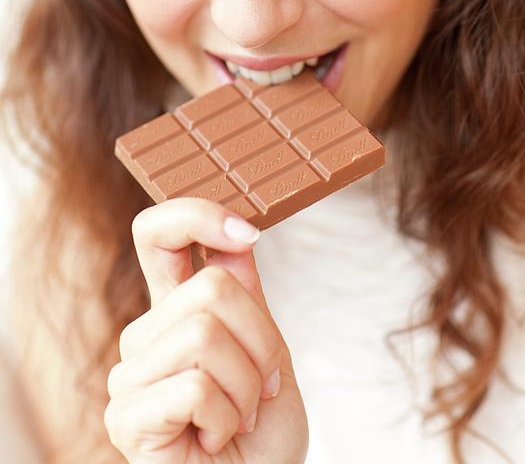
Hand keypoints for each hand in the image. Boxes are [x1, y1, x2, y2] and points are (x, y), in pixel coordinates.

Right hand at [104, 198, 307, 462]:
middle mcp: (147, 333)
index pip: (158, 233)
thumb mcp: (268, 353)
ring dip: (247, 386)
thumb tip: (236, 237)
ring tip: (236, 418)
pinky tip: (213, 440)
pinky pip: (195, 386)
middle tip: (260, 390)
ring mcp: (130, 373)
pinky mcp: (125, 415)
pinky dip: (225, 418)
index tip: (247, 233)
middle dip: (260, 342)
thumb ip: (246, 297)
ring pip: (206, 333)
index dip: (197, 215)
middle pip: (211, 286)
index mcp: (177, 309)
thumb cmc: (260, 434)